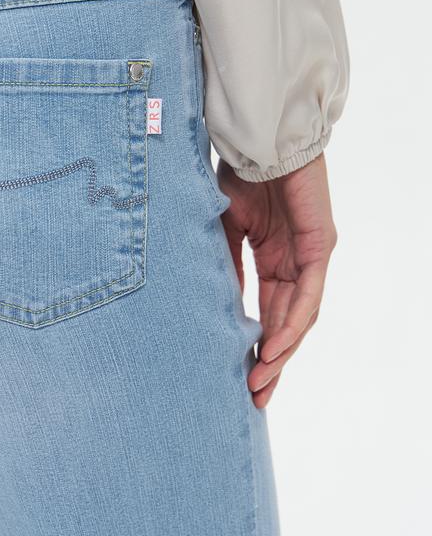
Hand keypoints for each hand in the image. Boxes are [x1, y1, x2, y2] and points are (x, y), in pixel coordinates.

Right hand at [218, 153, 336, 408]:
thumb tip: (217, 310)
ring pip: (299, 317)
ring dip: (281, 352)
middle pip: (287, 323)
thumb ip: (226, 268)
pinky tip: (275, 348)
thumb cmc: (240, 175)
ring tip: (260, 382)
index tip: (238, 375)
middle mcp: (296, 263)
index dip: (255, 344)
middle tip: (252, 396)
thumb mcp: (224, 230)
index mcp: (274, 259)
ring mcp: (310, 257)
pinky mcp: (318, 247)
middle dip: (271, 361)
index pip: (268, 312)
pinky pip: (308, 296)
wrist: (257, 139)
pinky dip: (292, 324)